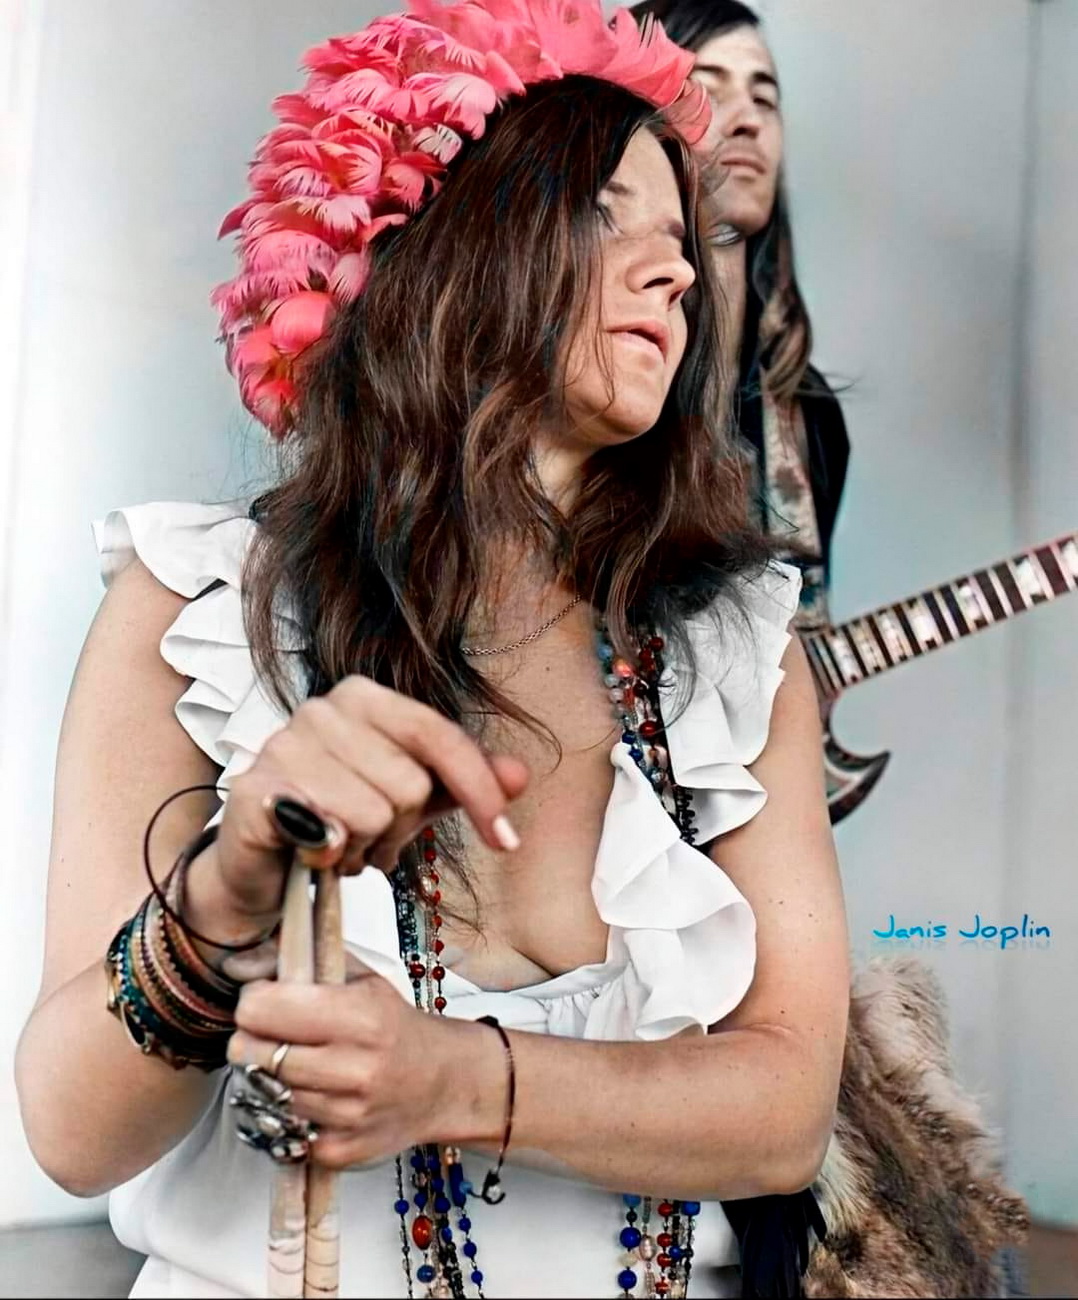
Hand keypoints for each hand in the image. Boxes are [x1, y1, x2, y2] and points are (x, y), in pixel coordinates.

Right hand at [211, 675, 529, 920]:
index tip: (506, 840)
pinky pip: (329, 833)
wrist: (260, 865)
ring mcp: (283, 746)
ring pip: (373, 813)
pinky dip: (331, 857)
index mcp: (363, 698)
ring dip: (364, 849)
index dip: (479, 790)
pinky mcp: (255, 790)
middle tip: (370, 838)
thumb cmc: (338, 821)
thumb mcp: (412, 802)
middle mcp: (321, 710)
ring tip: (340, 845)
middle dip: (400, 831)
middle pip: (411, 784)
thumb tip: (520, 775)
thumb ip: (463, 783)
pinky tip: (313, 853)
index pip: (439, 735)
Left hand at [227, 968, 500, 1167]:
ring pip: (263, 1093)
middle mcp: (353, 1069)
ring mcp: (346, 1117)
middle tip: (275, 1033)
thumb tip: (238, 964)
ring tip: (296, 1062)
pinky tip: (310, 1095)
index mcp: (360, 1017)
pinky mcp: (339, 1152)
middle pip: (250, 1054)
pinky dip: (286, 1114)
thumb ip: (304, 963)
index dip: (254, 1000)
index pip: (261, 1009)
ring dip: (269, 1078)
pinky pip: (281, 1131)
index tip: (265, 999)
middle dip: (253, 1040)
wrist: (443, 1083)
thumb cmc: (396, 1026)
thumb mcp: (362, 980)